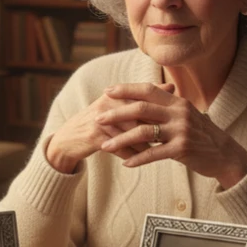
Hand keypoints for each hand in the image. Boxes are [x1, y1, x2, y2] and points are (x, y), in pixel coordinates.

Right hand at [44, 84, 176, 172]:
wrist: (69, 139)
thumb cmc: (101, 123)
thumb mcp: (120, 107)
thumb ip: (144, 97)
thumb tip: (172, 86)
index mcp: (117, 94)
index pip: (145, 97)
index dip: (162, 108)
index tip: (177, 118)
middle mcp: (108, 104)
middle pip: (139, 115)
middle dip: (157, 127)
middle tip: (172, 136)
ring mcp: (100, 120)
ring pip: (130, 133)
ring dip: (147, 144)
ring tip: (160, 150)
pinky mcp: (94, 136)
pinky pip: (119, 147)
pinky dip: (132, 155)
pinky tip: (143, 160)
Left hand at [97, 83, 246, 188]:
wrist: (225, 155)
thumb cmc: (201, 136)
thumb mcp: (186, 116)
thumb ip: (167, 107)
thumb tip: (144, 99)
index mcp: (178, 101)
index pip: (148, 90)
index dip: (126, 89)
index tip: (107, 91)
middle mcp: (179, 112)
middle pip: (141, 109)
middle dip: (116, 114)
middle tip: (98, 118)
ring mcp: (181, 131)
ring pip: (144, 132)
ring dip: (121, 139)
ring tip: (105, 146)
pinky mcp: (182, 149)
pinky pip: (154, 153)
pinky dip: (137, 158)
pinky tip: (125, 163)